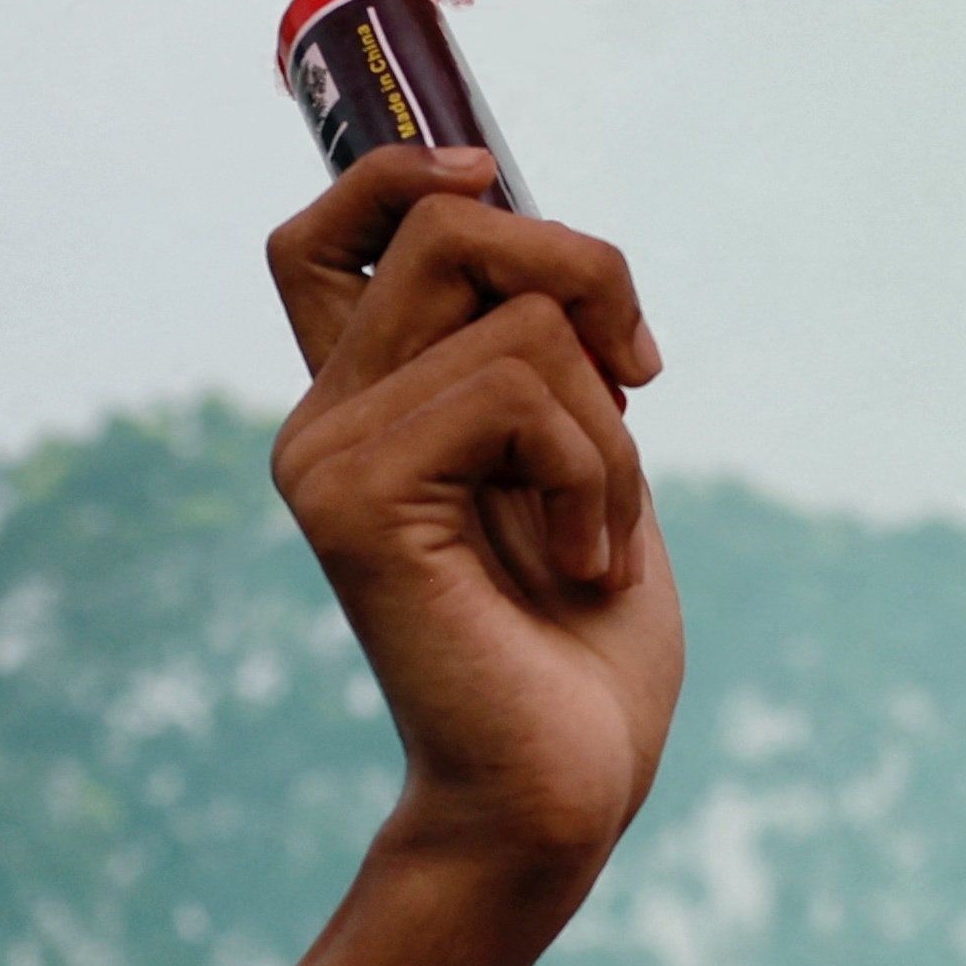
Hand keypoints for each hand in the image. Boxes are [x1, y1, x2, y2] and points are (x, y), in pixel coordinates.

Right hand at [260, 153, 677, 878]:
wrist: (559, 793)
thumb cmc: (582, 647)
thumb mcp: (584, 460)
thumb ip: (545, 354)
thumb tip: (548, 236)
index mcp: (368, 407)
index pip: (324, 237)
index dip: (398, 172)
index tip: (494, 174)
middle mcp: (324, 420)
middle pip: (448, 227)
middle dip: (586, 273)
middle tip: (641, 379)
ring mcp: (326, 456)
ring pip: (518, 316)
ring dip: (616, 427)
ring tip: (601, 534)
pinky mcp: (354, 498)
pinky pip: (522, 390)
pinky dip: (599, 472)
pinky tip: (583, 563)